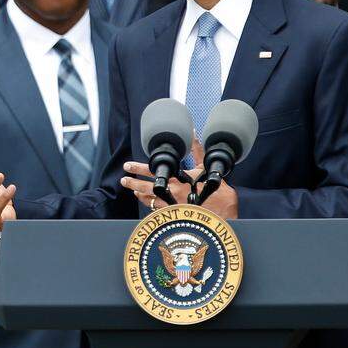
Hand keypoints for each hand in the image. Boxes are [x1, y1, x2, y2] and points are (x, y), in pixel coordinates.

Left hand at [120, 139, 236, 217]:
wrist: (223, 212)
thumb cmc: (216, 189)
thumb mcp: (206, 167)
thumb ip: (197, 150)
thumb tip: (193, 133)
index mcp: (177, 178)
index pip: (152, 171)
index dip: (138, 168)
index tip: (128, 166)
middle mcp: (171, 191)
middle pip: (145, 187)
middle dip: (132, 182)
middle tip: (124, 179)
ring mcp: (171, 204)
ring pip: (148, 199)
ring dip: (138, 193)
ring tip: (131, 189)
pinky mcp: (173, 214)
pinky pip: (155, 209)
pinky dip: (148, 203)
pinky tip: (145, 200)